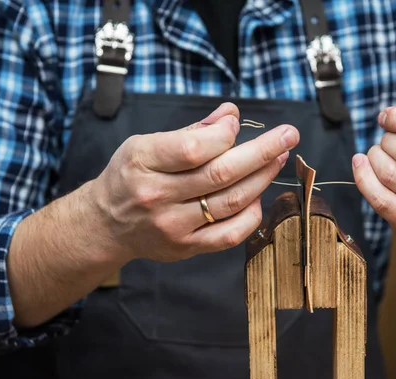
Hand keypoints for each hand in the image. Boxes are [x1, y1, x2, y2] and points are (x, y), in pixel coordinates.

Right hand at [89, 103, 299, 261]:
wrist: (106, 224)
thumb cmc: (130, 176)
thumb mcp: (146, 143)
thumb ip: (191, 130)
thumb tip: (231, 115)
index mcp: (143, 161)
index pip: (193, 148)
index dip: (225, 135)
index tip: (237, 124)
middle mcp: (156, 195)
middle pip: (221, 174)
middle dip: (263, 151)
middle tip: (289, 135)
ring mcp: (172, 226)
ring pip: (231, 202)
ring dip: (262, 177)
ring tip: (278, 159)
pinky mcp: (185, 247)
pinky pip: (229, 234)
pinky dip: (251, 214)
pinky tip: (258, 195)